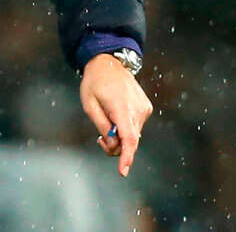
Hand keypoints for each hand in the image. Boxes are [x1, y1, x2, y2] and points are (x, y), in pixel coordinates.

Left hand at [79, 53, 153, 176]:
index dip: (126, 157)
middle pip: (130, 141)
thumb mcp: (89, 105)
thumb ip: (102, 126)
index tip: (123, 171)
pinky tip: (116, 116)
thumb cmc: (95, 82)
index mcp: (121, 108)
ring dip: (121, 137)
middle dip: (116, 147)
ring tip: (106, 121)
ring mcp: (144, 109)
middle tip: (100, 140)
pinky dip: (126, 128)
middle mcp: (137, 109)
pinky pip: (135, 127)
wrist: (109, 63)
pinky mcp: (146, 108)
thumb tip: (114, 144)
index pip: (129, 139)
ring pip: (133, 135)